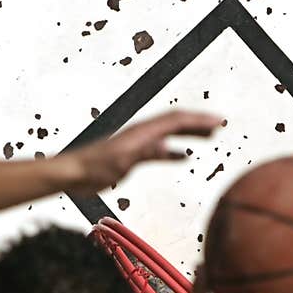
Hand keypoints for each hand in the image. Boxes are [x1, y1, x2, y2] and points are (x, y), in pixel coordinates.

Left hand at [62, 111, 222, 192]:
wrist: (71, 173)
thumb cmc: (92, 168)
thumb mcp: (121, 162)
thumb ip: (146, 153)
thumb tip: (173, 148)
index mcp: (141, 132)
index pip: (176, 120)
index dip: (199, 120)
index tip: (218, 122)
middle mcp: (141, 132)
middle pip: (176, 122)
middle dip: (200, 122)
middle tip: (221, 124)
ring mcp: (138, 141)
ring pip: (170, 132)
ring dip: (191, 132)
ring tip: (209, 135)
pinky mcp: (133, 153)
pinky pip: (161, 146)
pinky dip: (176, 148)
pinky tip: (183, 155)